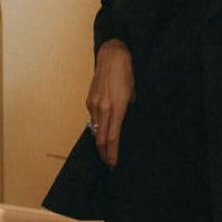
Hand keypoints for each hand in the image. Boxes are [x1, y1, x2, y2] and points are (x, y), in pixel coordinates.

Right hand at [86, 38, 133, 166]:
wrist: (112, 56)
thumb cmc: (126, 74)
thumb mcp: (132, 94)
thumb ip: (127, 110)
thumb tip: (123, 123)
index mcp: (116, 108)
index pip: (112, 138)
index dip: (112, 153)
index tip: (113, 164)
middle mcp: (103, 108)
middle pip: (100, 139)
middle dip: (104, 153)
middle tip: (108, 163)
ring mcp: (94, 105)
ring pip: (95, 130)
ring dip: (100, 142)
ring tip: (106, 151)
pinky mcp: (89, 101)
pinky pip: (93, 119)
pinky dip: (97, 128)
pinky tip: (102, 131)